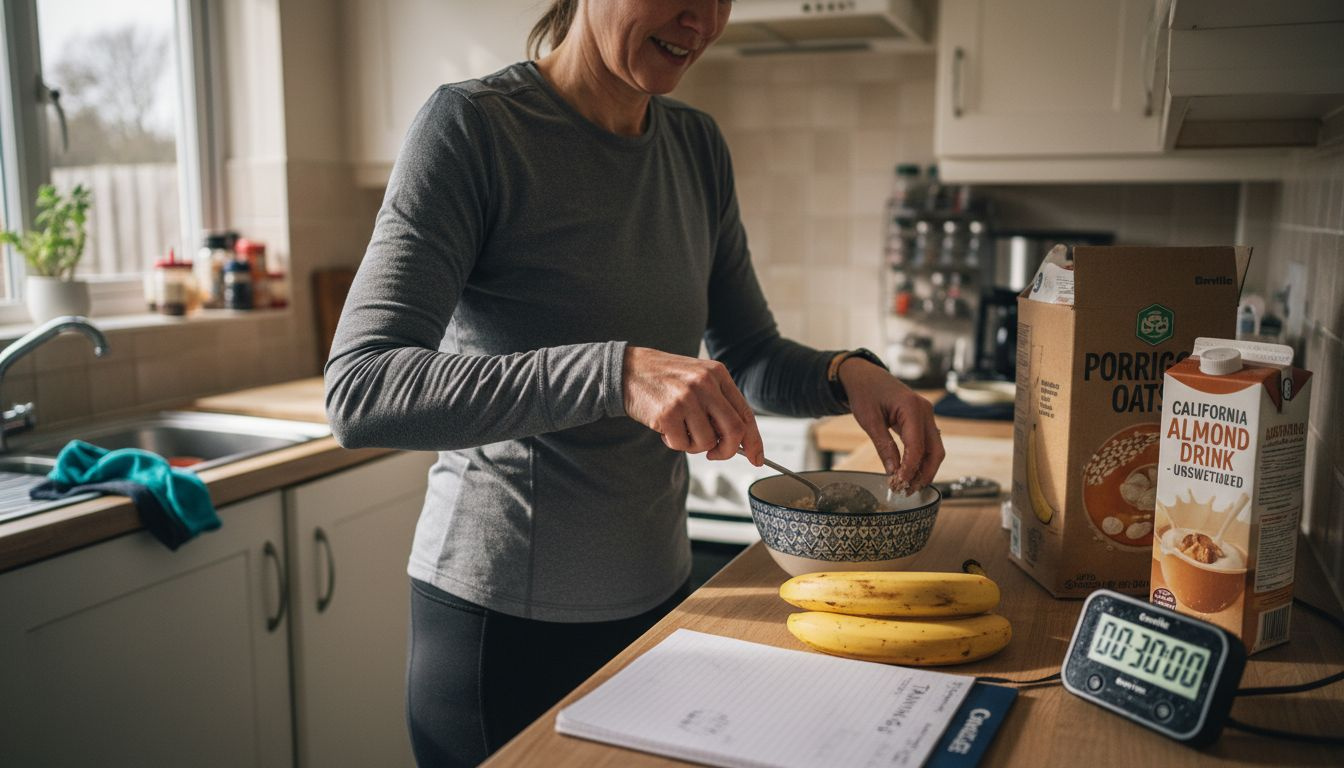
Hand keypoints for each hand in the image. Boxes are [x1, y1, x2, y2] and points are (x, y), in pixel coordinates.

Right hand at [622, 346, 763, 463]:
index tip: (756, 458)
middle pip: (734, 431)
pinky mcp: (668, 413)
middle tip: (715, 454)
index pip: (745, 414)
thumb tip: (740, 439)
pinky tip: (665, 428)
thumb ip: (719, 403)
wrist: (628, 370)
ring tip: (680, 429)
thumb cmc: (665, 378)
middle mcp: (705, 384)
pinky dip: (674, 443)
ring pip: (707, 442)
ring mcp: (687, 398)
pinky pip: (682, 445)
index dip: (754, 441)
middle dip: (728, 451)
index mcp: (718, 374)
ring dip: (694, 445)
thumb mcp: (698, 378)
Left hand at [837, 358, 944, 490]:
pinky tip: (910, 472)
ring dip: (925, 469)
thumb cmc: (865, 393)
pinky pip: (927, 443)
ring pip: (934, 449)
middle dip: (925, 473)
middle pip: (935, 450)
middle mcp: (925, 411)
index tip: (900, 484)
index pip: (917, 446)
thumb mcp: (869, 420)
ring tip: (909, 485)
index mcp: (912, 407)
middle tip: (909, 491)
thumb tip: (893, 472)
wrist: (864, 376)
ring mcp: (926, 415)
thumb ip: (883, 446)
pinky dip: (921, 459)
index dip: (910, 468)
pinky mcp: (922, 420)